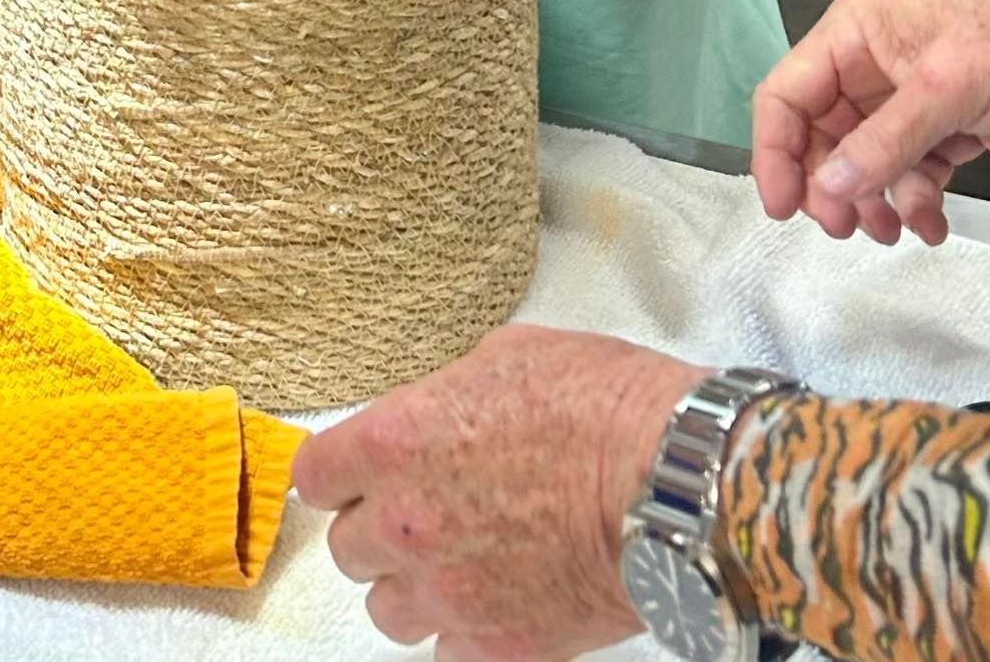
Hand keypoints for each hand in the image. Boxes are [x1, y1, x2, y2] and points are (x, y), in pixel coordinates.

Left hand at [292, 324, 699, 660]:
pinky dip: (462, 630)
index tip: (356, 472)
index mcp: (396, 441)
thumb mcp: (507, 357)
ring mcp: (448, 592)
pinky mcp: (497, 645)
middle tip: (426, 508)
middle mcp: (406, 522)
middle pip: (346, 547)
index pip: (315, 475)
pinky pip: (445, 652)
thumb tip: (434, 414)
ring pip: (387, 609)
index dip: (338, 472)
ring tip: (461, 559)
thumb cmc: (602, 404)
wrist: (674, 481)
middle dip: (379, 526)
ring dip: (413, 583)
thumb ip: (446, 395)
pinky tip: (495, 597)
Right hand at [752, 0, 989, 246]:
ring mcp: (906, 100)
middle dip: (832, 187)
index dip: (775, 150)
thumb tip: (832, 184)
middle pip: (821, 138)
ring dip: (875, 202)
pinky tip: (931, 220)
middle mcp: (871, 67)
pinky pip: (909, 175)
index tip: (782, 202)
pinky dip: (915, 203)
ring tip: (895, 226)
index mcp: (854, 34)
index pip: (787, 95)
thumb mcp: (947, 86)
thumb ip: (886, 139)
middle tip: (846, 224)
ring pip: (864, 164)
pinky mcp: (942, 128)